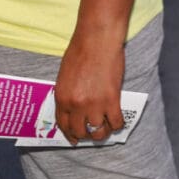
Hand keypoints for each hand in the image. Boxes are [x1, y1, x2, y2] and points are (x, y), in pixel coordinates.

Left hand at [54, 26, 125, 146]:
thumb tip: (73, 109)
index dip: (69, 134)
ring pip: (98, 132)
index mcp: (62, 96)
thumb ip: (67, 93)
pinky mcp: (112, 101)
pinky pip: (115, 123)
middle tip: (91, 132)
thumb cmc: (80, 51)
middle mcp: (76, 104)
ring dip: (102, 133)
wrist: (97, 39)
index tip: (74, 139)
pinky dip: (116, 124)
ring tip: (104, 127)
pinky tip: (116, 119)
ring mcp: (94, 104)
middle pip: (80, 131)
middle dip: (85, 135)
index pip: (63, 124)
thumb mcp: (64, 74)